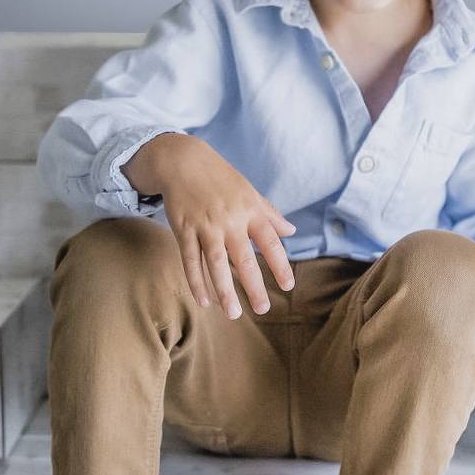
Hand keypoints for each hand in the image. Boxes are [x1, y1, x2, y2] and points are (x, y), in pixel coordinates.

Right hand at [158, 139, 296, 318]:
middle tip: (263, 309)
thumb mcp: (249, 192)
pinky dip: (196, 282)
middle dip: (254, 286)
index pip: (270, 242)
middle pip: (243, 259)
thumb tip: (291, 231)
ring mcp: (205, 225)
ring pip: (216, 264)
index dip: (280, 265)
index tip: (288, 286)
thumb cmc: (220, 178)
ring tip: (233, 314)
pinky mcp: (183, 229)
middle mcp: (229, 220)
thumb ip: (269, 214)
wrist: (183, 160)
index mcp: (250, 210)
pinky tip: (204, 301)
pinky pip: (190, 260)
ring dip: (224, 291)